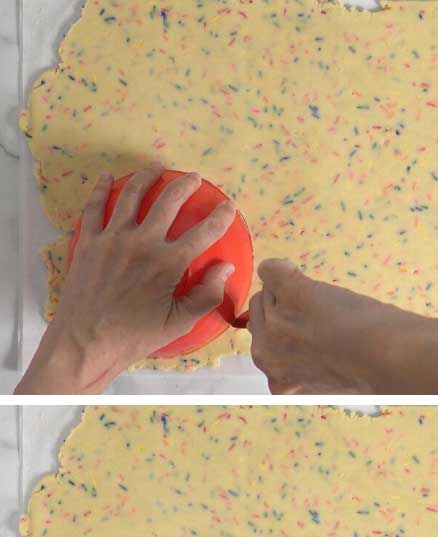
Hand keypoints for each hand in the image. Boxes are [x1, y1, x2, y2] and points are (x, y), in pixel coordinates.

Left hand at [16, 163, 235, 393]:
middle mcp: (141, 242)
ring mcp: (112, 239)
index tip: (228, 207)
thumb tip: (226, 269)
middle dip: (186, 185)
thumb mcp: (178, 323)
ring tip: (157, 168)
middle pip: (168, 201)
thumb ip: (206, 295)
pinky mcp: (89, 242)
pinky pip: (95, 208)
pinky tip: (107, 178)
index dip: (220, 217)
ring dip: (147, 177)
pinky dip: (101, 190)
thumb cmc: (133, 337)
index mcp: (167, 263)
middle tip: (194, 178)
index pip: (203, 232)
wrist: (84, 342)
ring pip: (132, 195)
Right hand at [248, 259, 425, 393]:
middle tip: (313, 314)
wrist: (382, 355)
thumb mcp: (325, 383)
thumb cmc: (365, 373)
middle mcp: (265, 352)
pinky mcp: (289, 291)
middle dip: (280, 312)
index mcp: (276, 378)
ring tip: (319, 300)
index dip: (284, 333)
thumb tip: (307, 360)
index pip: (265, 346)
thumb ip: (305, 374)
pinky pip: (271, 271)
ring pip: (267, 294)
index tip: (303, 330)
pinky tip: (294, 271)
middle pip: (258, 318)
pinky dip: (280, 268)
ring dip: (286, 292)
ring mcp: (274, 320)